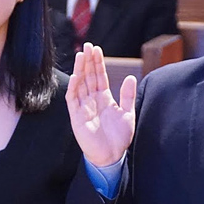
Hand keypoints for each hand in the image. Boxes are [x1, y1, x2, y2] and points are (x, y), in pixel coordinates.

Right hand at [67, 43, 136, 166]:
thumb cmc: (119, 138)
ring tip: (81, 55)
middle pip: (88, 76)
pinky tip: (76, 75)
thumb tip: (131, 77)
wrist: (111, 157)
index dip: (98, 63)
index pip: (99, 76)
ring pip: (80, 84)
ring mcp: (83, 107)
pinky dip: (74, 87)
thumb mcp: (128, 114)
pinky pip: (73, 99)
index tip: (97, 49)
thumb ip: (128, 96)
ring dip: (80, 69)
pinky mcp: (76, 117)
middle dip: (88, 61)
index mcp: (104, 98)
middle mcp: (92, 100)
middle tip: (88, 45)